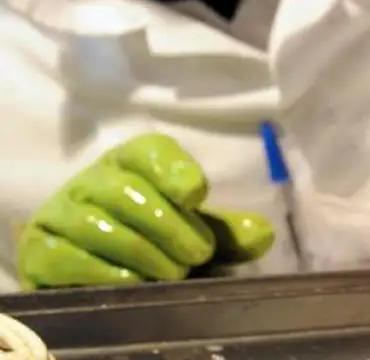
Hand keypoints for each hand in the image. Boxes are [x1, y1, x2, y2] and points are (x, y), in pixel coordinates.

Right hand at [17, 133, 274, 288]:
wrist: (90, 264)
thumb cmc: (150, 235)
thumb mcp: (192, 230)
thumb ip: (226, 233)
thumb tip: (264, 235)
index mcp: (134, 161)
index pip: (151, 151)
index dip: (174, 169)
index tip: (197, 194)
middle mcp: (94, 179)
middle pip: (127, 192)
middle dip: (169, 227)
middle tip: (198, 254)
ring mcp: (62, 212)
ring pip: (99, 226)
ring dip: (144, 254)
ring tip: (174, 274)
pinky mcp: (39, 249)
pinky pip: (68, 257)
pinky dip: (107, 273)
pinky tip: (134, 284)